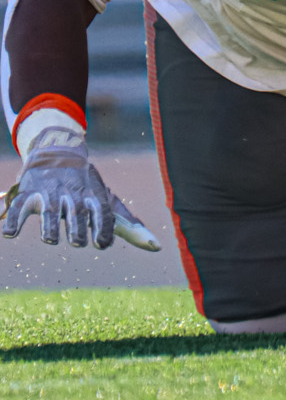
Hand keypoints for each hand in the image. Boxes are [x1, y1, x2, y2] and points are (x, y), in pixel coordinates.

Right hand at [2, 132, 159, 249]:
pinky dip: (13, 220)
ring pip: (50, 212)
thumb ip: (131, 227)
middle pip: (76, 215)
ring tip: (50, 239)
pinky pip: (19, 207)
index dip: (103, 229)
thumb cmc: (89, 188)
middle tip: (78, 242)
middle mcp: (73, 195)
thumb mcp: (110, 203)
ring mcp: (50, 194)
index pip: (102, 213)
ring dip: (49, 227)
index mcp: (94, 196)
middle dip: (77, 229)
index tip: (101, 244)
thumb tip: (157, 247)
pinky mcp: (28, 193)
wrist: (58, 152)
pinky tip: (10, 234)